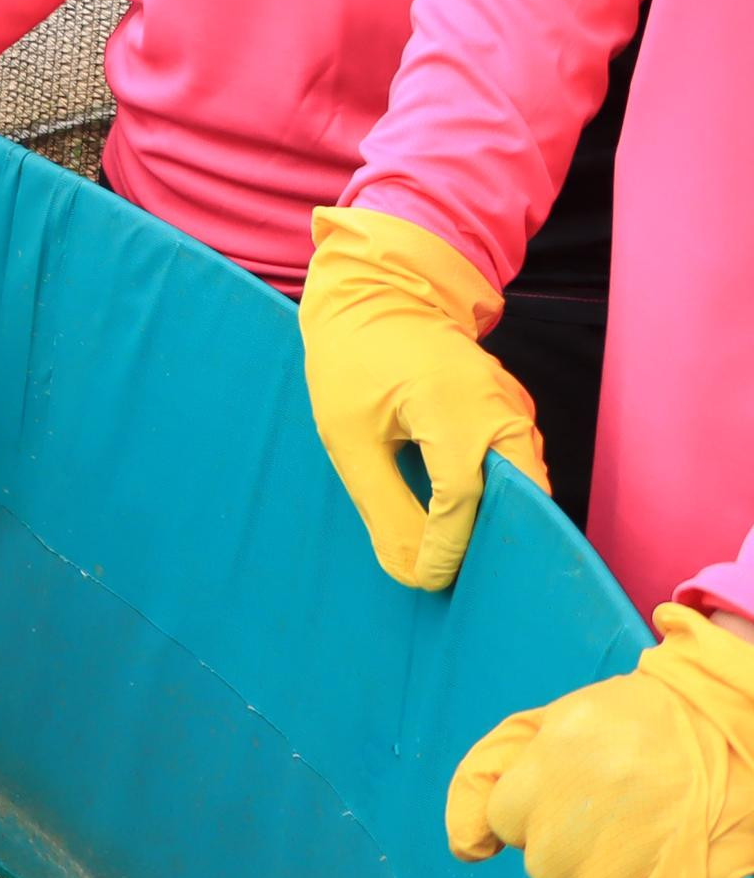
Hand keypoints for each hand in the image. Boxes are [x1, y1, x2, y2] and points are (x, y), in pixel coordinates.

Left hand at [299, 204, 545, 589]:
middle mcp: (504, 414)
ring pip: (526, 487)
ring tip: (469, 566)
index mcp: (459, 414)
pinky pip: (519, 467)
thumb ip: (383, 505)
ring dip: (501, 525)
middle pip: (521, 500)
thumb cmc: (354, 358)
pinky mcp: (512, 413)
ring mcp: (515, 411)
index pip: (465, 503)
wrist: (378, 288)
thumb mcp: (350, 435)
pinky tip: (471, 526)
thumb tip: (411, 572)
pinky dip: (501, 500)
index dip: (447, 550)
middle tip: (468, 588)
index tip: (426, 581)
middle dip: (498, 545)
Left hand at [449, 605, 753, 877]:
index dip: (536, 808)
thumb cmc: (631, 722)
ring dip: (612, 876)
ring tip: (645, 830)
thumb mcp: (547, 723)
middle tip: (613, 807)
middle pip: (544, 867)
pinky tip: (672, 854)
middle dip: (569, 845)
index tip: (570, 786)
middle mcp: (577, 823)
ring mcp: (626, 865)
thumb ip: (484, 775)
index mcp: (545, 771)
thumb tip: (465, 849)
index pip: (505, 822)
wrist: (725, 726)